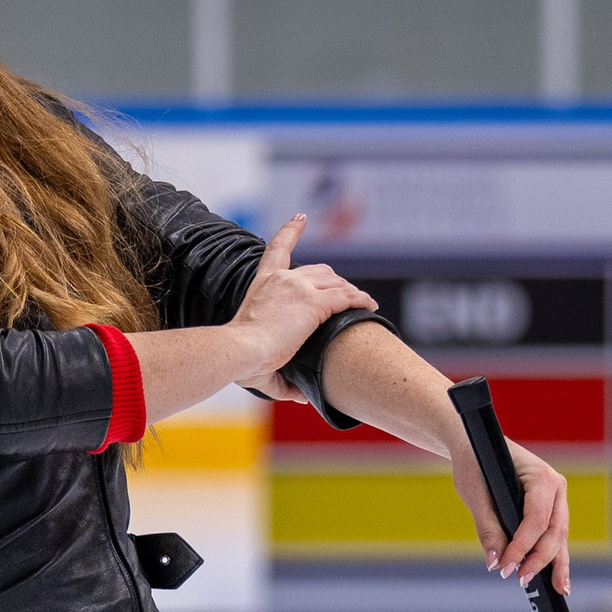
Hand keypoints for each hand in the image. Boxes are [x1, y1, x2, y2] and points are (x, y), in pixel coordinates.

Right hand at [225, 216, 376, 390]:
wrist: (240, 350)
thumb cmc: (240, 358)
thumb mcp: (258, 360)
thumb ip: (280, 378)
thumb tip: (299, 394)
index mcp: (263, 283)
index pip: (278, 248)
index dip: (291, 230)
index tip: (301, 218)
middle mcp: (283, 279)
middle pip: (319, 270)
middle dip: (336, 282)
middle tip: (347, 297)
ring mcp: (299, 287)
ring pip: (336, 283)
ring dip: (351, 294)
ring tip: (364, 305)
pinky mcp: (314, 302)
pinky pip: (347, 297)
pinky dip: (361, 301)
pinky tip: (370, 307)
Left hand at [452, 438, 570, 590]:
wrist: (478, 446)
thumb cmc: (476, 463)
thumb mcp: (476, 495)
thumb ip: (488, 528)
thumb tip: (495, 561)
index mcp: (542, 477)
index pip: (536, 520)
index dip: (522, 547)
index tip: (506, 568)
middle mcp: (556, 487)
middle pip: (554, 532)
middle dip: (540, 560)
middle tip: (521, 580)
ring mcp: (556, 499)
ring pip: (559, 536)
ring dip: (555, 563)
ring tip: (557, 590)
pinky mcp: (551, 509)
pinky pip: (555, 536)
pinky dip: (555, 557)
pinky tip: (558, 579)